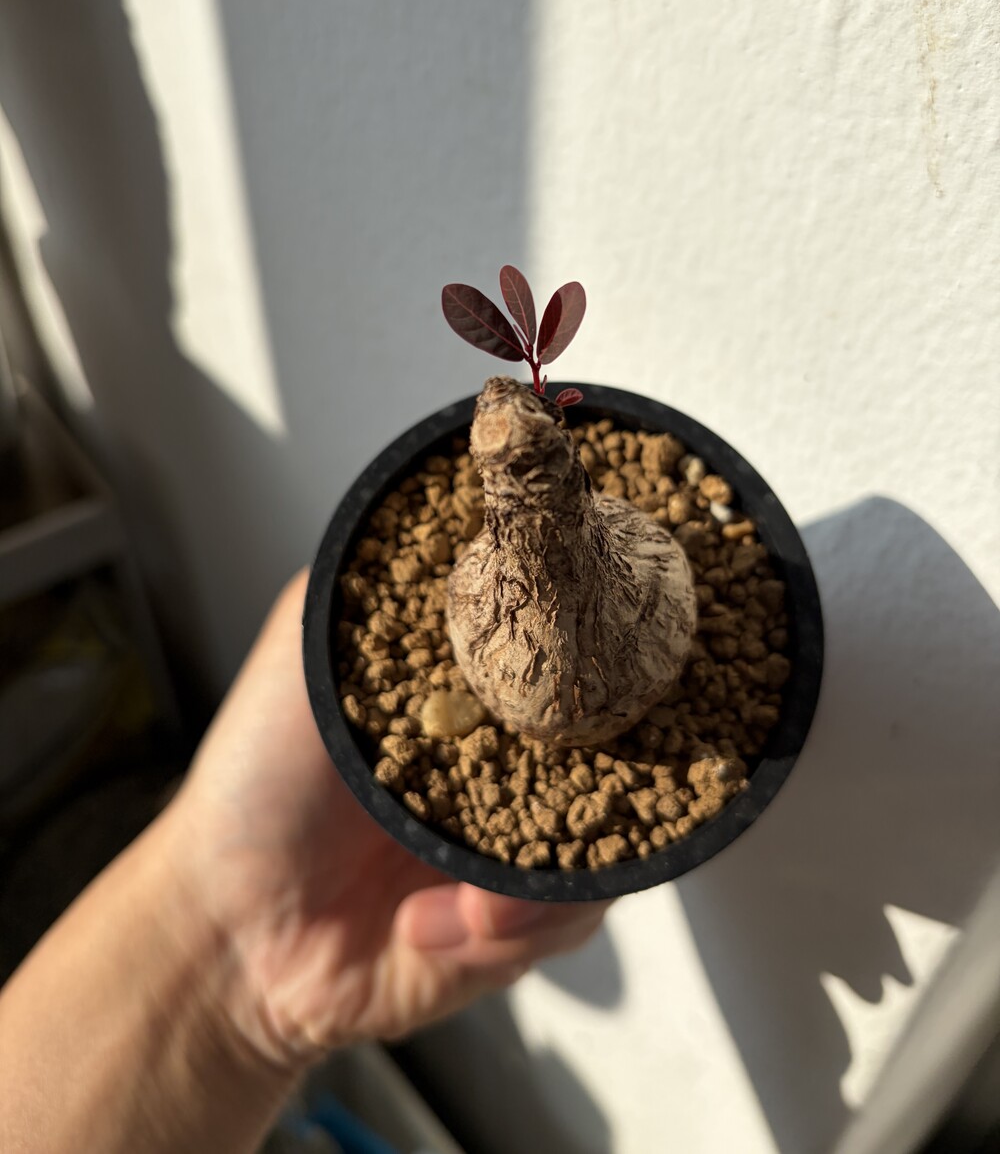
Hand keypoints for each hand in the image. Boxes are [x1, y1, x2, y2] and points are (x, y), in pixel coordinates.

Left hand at [163, 572, 608, 1065]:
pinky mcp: (509, 932)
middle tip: (570, 785)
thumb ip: (373, 580)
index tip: (622, 656)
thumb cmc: (255, 782)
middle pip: (613, 760)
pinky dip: (500, 929)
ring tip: (471, 897)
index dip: (603, 665)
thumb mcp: (304, 652)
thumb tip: (464, 505)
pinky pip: (561, 924)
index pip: (570, 671)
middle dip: (609, 779)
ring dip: (539, 880)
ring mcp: (514, 853)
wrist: (223, 926)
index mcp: (474, 705)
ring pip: (605, 852)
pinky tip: (425, 922)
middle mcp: (506, 773)